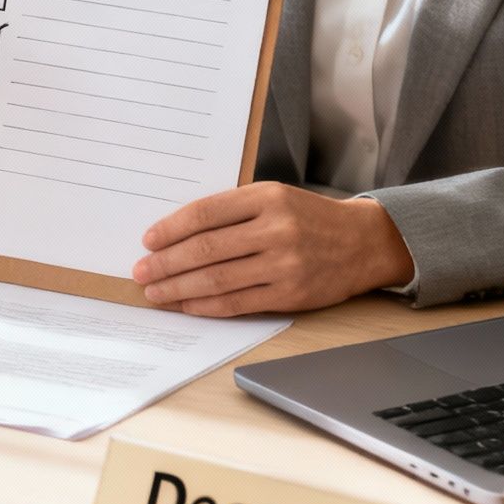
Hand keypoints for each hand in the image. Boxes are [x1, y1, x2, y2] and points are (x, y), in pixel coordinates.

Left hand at [131, 183, 413, 316]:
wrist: (362, 242)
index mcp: (267, 198)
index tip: (148, 241)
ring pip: (218, 279)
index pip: (205, 213)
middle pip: (206, 249)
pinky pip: (238, 302)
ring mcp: (285, 264)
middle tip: (141, 272)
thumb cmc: (308, 218)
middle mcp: (276, 229)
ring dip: (179, 288)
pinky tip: (187, 304)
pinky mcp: (291, 294)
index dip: (171, 229)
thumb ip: (231, 212)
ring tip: (155, 291)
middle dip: (166, 263)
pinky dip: (207, 305)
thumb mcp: (274, 197)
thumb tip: (175, 235)